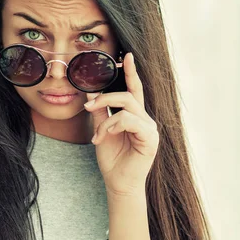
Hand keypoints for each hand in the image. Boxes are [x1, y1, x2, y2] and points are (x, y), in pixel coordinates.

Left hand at [84, 52, 159, 197]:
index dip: (131, 72)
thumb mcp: (102, 131)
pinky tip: (106, 137)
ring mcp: (150, 128)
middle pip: (127, 94)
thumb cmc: (112, 159)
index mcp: (135, 116)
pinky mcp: (150, 138)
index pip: (134, 89)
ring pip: (127, 106)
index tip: (126, 56)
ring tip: (97, 135)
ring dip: (106, 118)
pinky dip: (113, 126)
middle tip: (88, 105)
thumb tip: (92, 93)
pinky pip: (129, 120)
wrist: (118, 183)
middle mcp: (145, 119)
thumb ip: (100, 112)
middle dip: (105, 97)